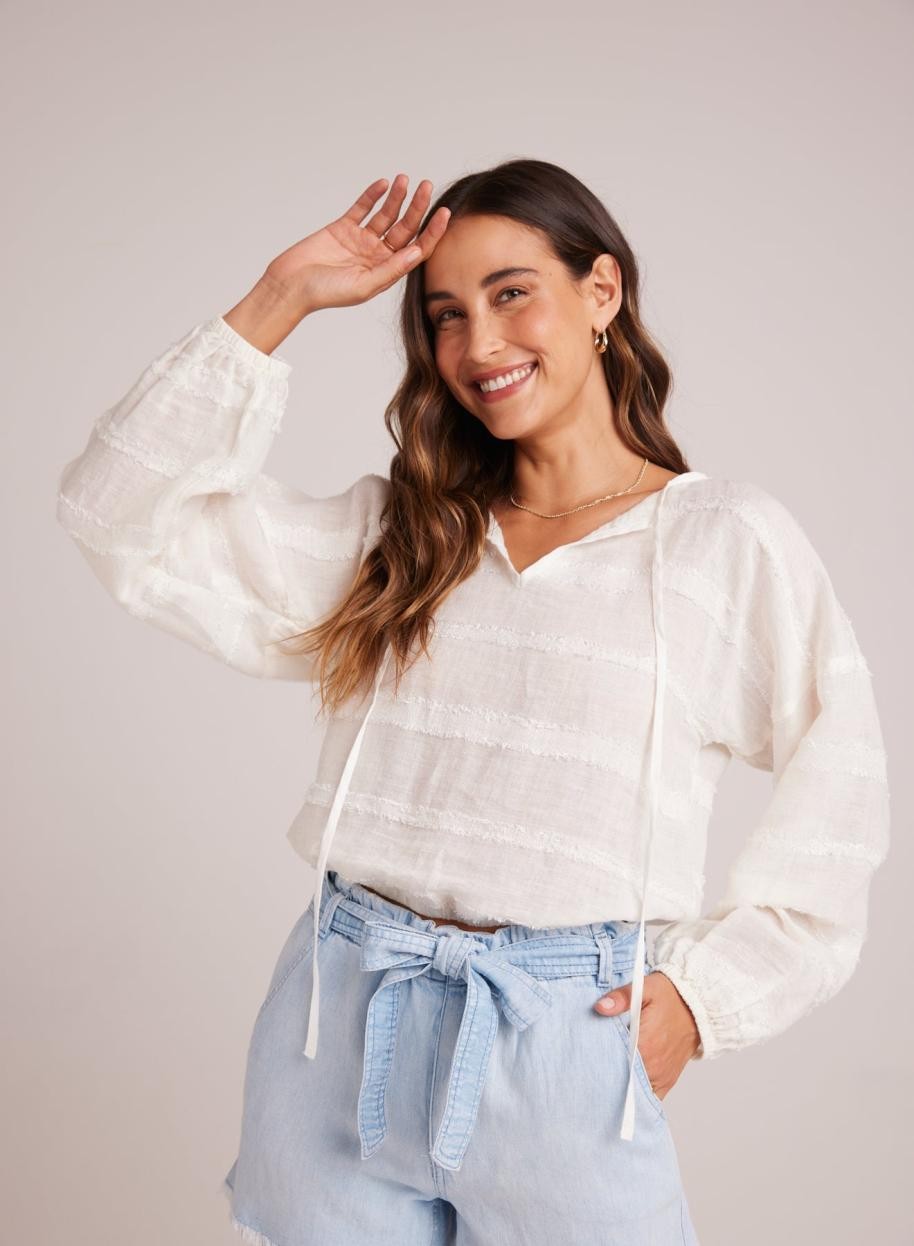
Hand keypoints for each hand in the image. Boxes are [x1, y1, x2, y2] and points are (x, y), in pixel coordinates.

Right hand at [263, 174, 450, 316]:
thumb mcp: (363, 286)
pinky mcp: (343, 228)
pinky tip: (384, 184)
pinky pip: (362, 208)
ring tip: (405, 180)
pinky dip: (372, 195)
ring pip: (385, 215)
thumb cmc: (325, 293)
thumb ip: (390, 270)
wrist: (291, 285)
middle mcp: (377, 255)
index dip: (432, 232)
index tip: (444, 213)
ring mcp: (361, 240)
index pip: (416, 249)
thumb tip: (417, 253)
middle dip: (417, 208)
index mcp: (386, 271)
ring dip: (397, 198)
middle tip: (426, 187)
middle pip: (404, 228)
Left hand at [594, 971, 700, 1099]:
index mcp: (645, 1045)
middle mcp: (654, 1066)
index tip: (586, 1060)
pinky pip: (649, 1097)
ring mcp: (661, 1077)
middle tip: (590, 1068)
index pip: (613, 1063)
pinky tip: (624, 1084)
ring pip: (633, 1091)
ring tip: (605, 1075)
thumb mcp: (645, 988)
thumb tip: (601, 1007)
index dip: (598, 1062)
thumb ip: (622, 998)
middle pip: (621, 1080)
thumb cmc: (669, 997)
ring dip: (620, 1085)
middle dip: (606, 1075)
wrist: (696, 1008)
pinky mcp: (666, 1082)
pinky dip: (636, 1094)